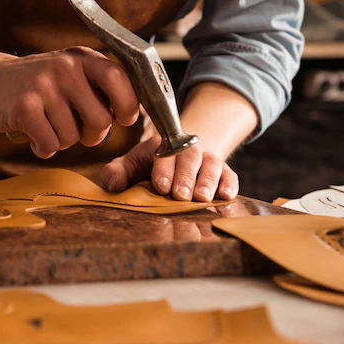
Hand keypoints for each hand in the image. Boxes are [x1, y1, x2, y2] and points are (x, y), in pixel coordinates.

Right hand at [0, 47, 139, 158]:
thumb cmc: (35, 84)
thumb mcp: (68, 73)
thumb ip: (97, 88)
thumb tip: (133, 115)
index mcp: (81, 57)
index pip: (119, 79)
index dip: (128, 105)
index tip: (123, 119)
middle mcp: (64, 68)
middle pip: (100, 120)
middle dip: (92, 135)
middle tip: (76, 130)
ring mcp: (43, 86)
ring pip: (73, 137)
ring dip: (61, 140)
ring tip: (46, 125)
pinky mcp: (24, 107)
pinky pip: (50, 144)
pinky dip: (43, 148)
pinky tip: (34, 136)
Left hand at [100, 135, 238, 201]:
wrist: (174, 163)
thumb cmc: (145, 168)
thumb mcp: (127, 168)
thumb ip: (115, 174)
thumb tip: (113, 184)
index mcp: (162, 146)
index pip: (164, 153)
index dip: (163, 168)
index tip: (160, 186)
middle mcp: (187, 150)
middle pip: (190, 158)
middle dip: (185, 177)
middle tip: (180, 195)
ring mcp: (207, 160)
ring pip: (212, 165)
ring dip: (208, 181)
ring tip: (202, 198)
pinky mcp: (223, 173)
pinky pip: (230, 175)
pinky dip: (230, 184)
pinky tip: (226, 196)